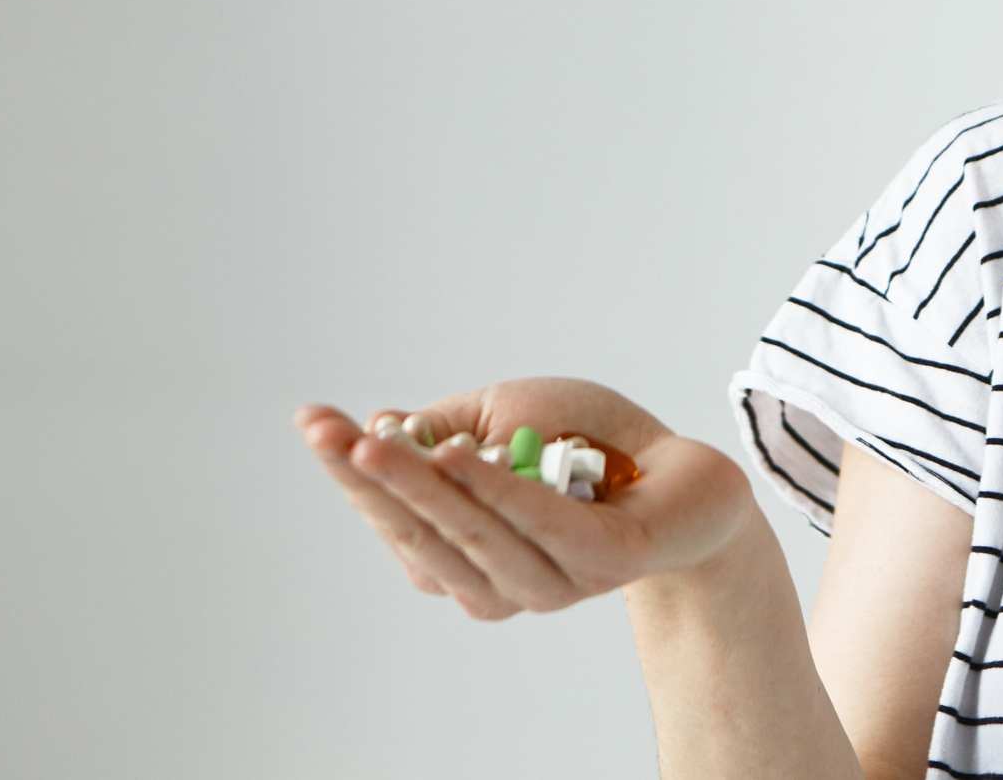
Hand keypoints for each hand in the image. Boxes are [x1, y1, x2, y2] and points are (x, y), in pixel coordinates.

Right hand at [294, 376, 754, 620]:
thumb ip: (444, 430)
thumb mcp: (504, 419)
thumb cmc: (588, 446)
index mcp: (465, 557)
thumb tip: (380, 425)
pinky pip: (543, 529)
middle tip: (334, 432)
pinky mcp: (603, 562)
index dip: (351, 476)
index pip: (395, 523)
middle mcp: (499, 583)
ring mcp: (552, 581)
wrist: (691, 476)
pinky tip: (462, 458)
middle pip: (422, 536)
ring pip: (474, 536)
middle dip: (372, 483)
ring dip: (424, 488)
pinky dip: (499, 493)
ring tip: (383, 444)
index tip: (312, 421)